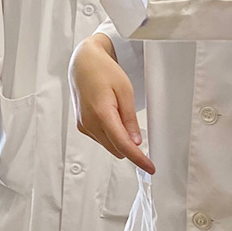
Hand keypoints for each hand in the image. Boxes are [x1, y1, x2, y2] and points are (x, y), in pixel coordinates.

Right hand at [69, 34, 154, 173]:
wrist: (83, 63)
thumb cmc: (103, 71)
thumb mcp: (125, 91)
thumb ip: (130, 119)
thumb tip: (135, 142)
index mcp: (102, 113)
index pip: (122, 145)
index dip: (138, 158)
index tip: (150, 167)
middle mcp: (89, 123)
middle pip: (116, 149)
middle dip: (129, 145)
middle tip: (137, 127)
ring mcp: (83, 125)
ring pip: (108, 145)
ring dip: (118, 138)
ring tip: (118, 110)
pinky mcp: (81, 125)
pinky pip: (100, 138)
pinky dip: (110, 133)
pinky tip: (111, 114)